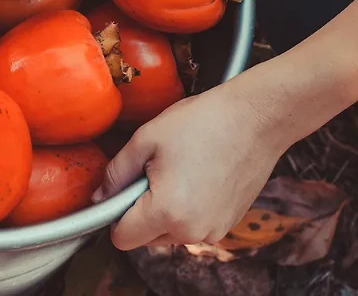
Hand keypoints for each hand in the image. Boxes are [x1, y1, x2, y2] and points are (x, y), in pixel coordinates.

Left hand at [91, 77, 286, 249]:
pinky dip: (188, 209)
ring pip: (169, 234)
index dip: (114, 215)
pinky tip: (198, 176)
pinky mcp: (228, 224)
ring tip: (179, 171)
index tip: (122, 190)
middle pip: (145, 238)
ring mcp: (214, 230)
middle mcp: (192, 231)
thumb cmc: (203, 122)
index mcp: (167, 211)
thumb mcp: (146, 138)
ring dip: (164, 211)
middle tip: (154, 171)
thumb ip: (117, 172)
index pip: (121, 238)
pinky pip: (193, 226)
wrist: (256, 118)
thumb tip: (100, 196)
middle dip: (140, 211)